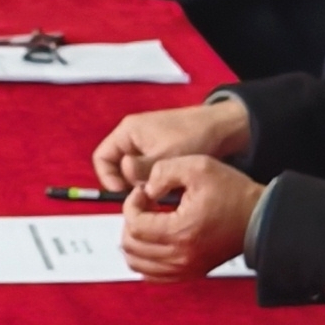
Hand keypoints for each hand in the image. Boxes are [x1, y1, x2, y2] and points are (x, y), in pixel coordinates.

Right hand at [90, 97, 248, 193]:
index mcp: (127, 132)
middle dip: (128, 184)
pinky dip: (154, 181)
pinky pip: (148, 170)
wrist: (223, 128)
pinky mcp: (160, 152)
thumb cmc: (193, 136)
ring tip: (161, 192)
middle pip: (117, 167)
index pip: (101, 158)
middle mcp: (133, 137)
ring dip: (144, 184)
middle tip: (145, 196)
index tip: (124, 195)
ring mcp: (146, 145)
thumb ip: (140, 169)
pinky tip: (169, 188)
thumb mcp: (164, 156)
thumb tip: (124, 175)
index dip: (108, 179)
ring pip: (134, 172)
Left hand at [124, 155, 259, 279]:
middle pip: (131, 247)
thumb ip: (163, 172)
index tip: (145, 192)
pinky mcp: (190, 272)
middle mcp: (180, 257)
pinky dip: (145, 258)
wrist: (259, 217)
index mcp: (180, 232)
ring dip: (136, 240)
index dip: (132, 204)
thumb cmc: (233, 193)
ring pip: (137, 264)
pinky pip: (153, 275)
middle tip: (146, 205)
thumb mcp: (198, 167)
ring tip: (150, 221)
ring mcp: (185, 268)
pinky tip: (156, 237)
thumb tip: (146, 190)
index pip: (134, 225)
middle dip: (131, 221)